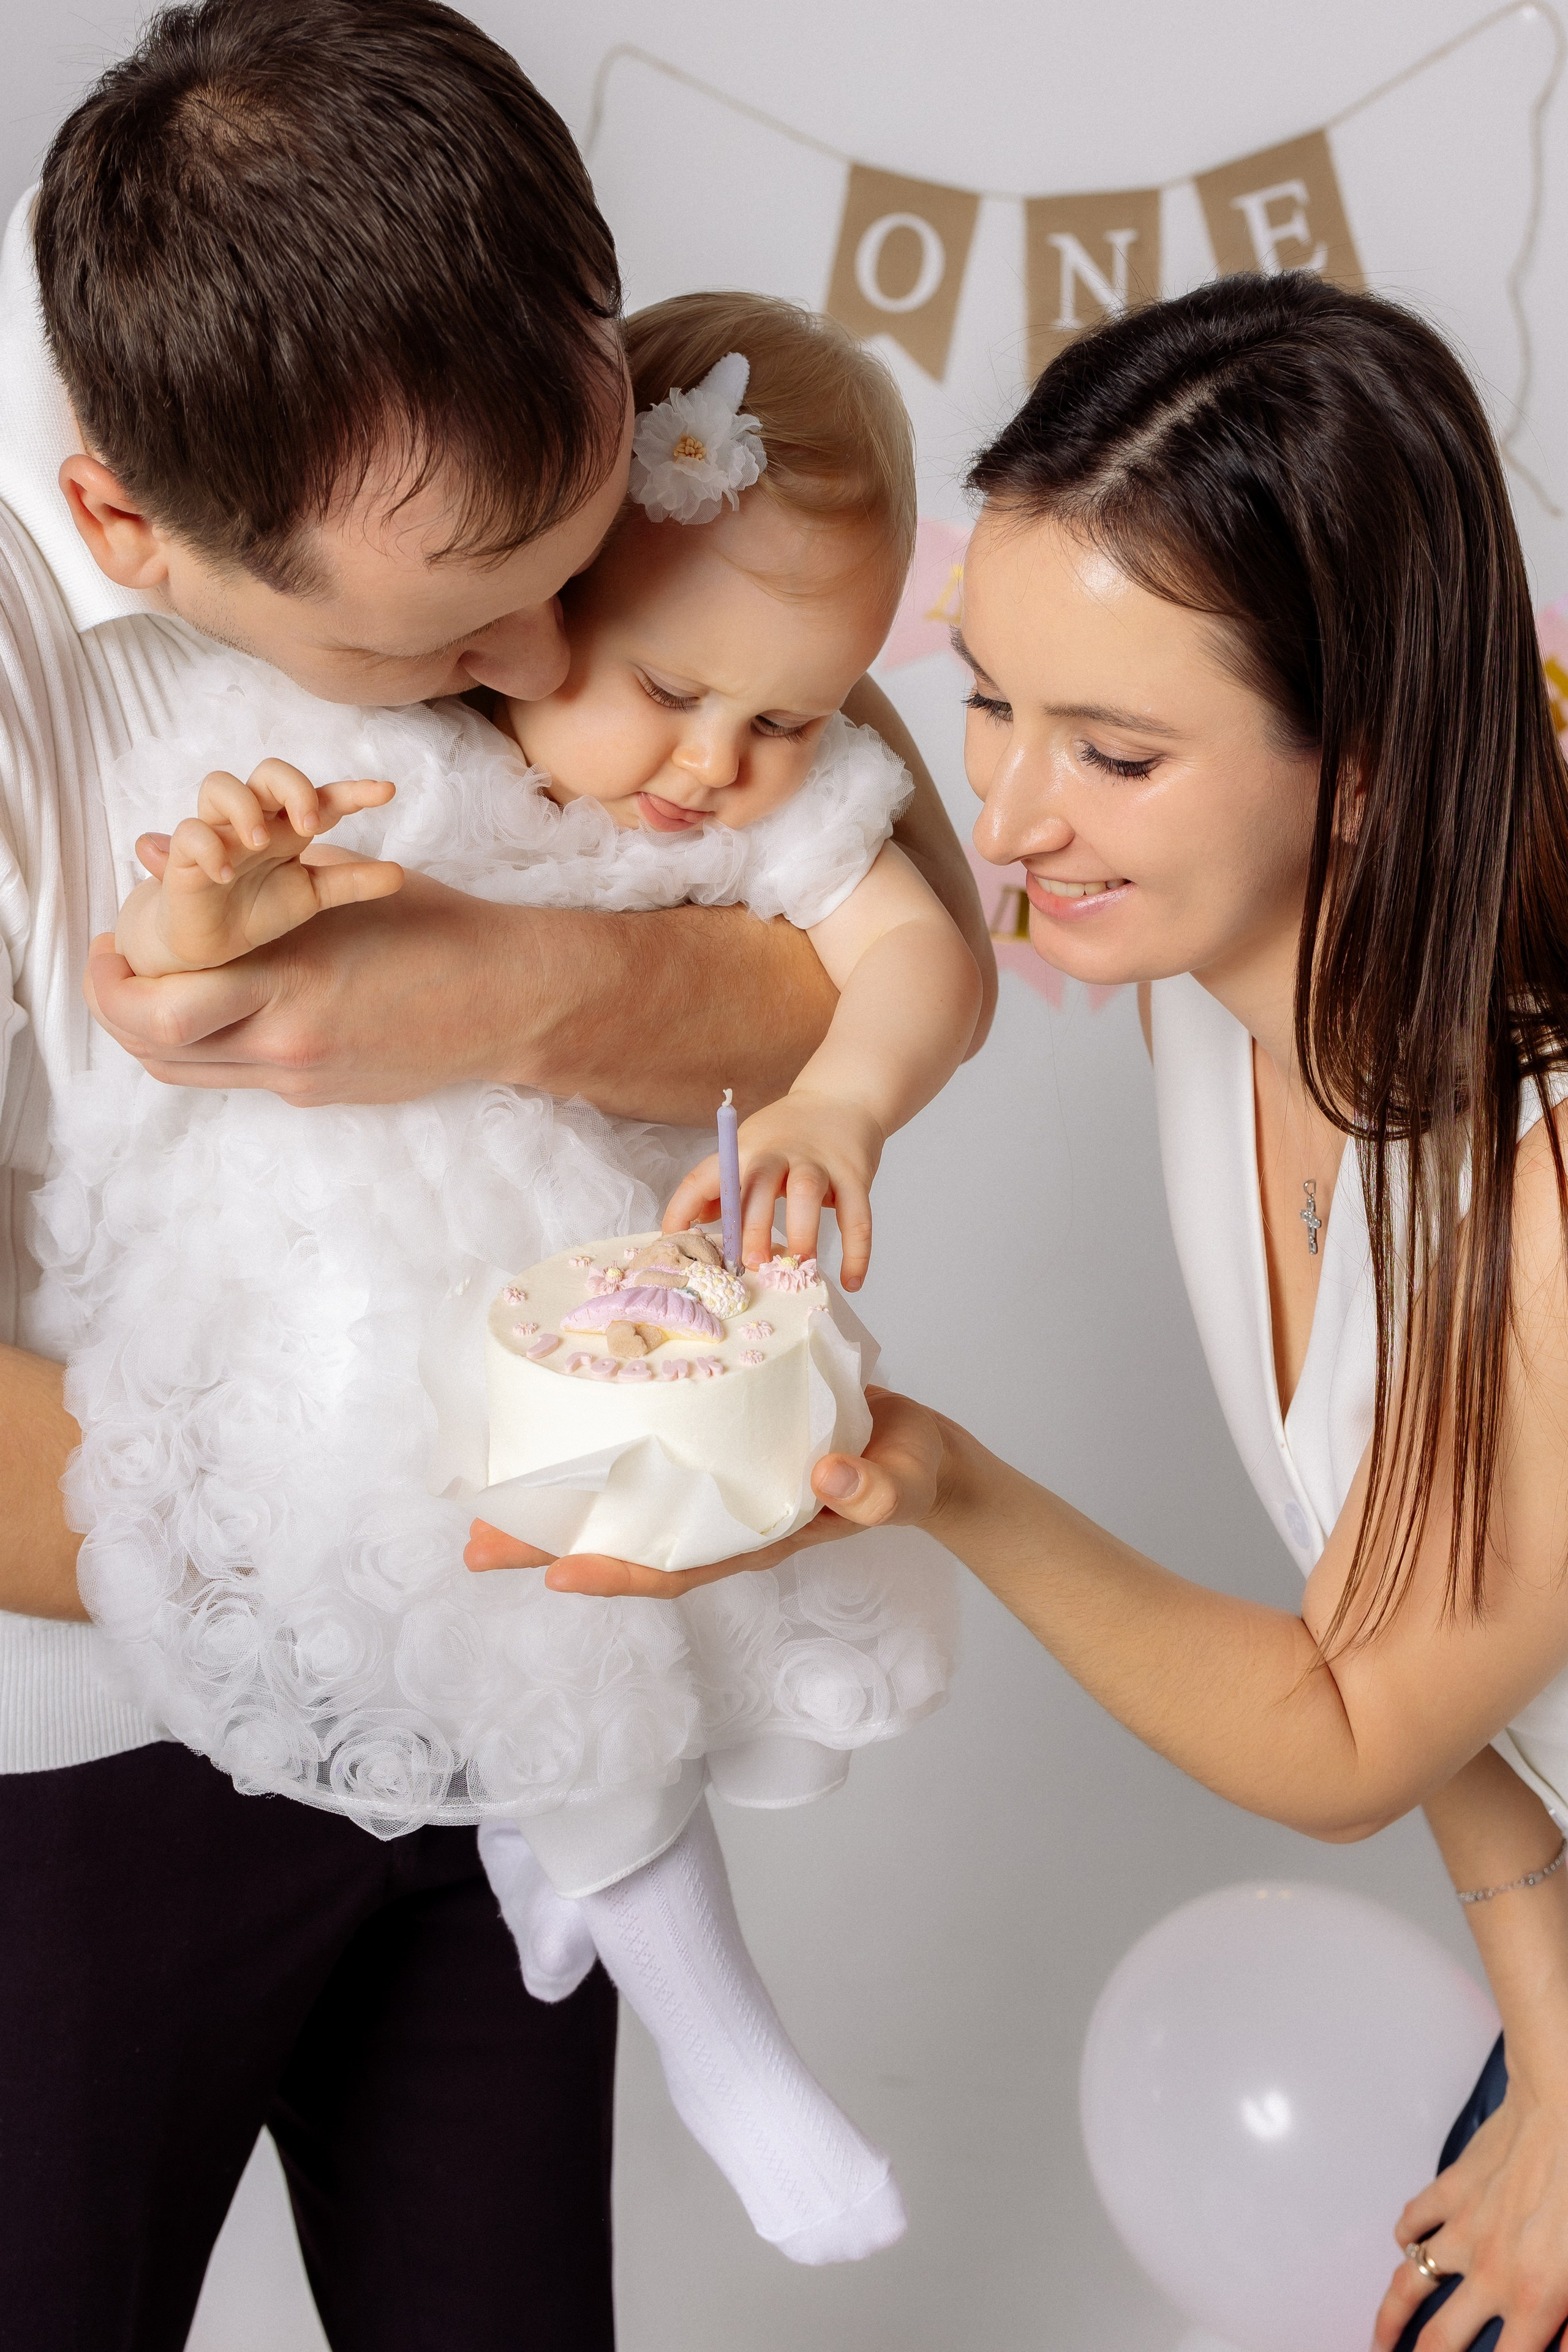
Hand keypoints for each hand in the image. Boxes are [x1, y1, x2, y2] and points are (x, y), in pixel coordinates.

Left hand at [86, 867, 523, 1104]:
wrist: (510, 1001)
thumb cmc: (436, 928)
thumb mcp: (342, 883)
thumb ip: (254, 867)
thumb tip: (165, 850)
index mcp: (289, 984)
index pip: (159, 1011)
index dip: (110, 984)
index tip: (105, 946)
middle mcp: (286, 1044)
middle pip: (155, 1053)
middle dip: (115, 1011)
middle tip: (112, 970)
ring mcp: (301, 1078)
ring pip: (187, 1072)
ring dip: (153, 1032)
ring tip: (154, 986)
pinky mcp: (318, 1093)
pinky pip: (237, 1074)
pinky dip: (209, 1041)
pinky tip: (222, 1001)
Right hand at [115, 759, 401, 977]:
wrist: (208, 944)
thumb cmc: (257, 909)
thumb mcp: (312, 896)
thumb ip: (352, 883)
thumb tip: (400, 873)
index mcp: (287, 828)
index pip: (322, 797)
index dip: (353, 791)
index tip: (387, 792)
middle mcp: (253, 821)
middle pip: (268, 772)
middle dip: (292, 787)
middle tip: (308, 824)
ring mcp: (217, 834)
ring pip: (220, 785)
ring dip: (244, 808)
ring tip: (261, 842)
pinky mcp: (182, 856)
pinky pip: (189, 834)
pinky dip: (208, 848)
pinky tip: (225, 874)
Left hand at [464, 1387, 948, 1596]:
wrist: (917, 1448)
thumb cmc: (909, 1472)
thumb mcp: (903, 1484)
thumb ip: (872, 1490)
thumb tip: (827, 1480)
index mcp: (758, 1536)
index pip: (677, 1566)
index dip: (618, 1572)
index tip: (558, 1572)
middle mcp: (722, 1515)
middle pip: (627, 1538)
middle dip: (551, 1543)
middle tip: (476, 1541)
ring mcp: (715, 1479)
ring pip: (624, 1497)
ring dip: (558, 1498)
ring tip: (489, 1494)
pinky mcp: (716, 1438)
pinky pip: (648, 1450)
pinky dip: (600, 1444)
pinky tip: (560, 1426)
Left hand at [663, 1090, 884, 1288]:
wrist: (843, 1097)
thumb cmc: (788, 1133)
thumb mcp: (748, 1149)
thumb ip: (721, 1187)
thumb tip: (687, 1225)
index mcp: (744, 1150)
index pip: (705, 1177)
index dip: (682, 1208)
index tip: (673, 1243)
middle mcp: (778, 1152)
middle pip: (759, 1185)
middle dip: (752, 1226)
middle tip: (750, 1264)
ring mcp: (818, 1161)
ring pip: (807, 1193)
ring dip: (801, 1232)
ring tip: (798, 1265)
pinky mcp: (854, 1175)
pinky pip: (856, 1215)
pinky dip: (857, 1251)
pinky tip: (851, 1281)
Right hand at [1372, 2071, 1567, 2350]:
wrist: (1565, 2110)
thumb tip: (1558, 2351)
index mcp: (1535, 2299)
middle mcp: (1490, 2272)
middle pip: (1440, 2340)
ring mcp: (1462, 2229)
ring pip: (1409, 2283)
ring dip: (1390, 2317)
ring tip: (1378, 2339)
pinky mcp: (1450, 2190)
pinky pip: (1413, 2220)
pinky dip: (1406, 2237)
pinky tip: (1406, 2248)